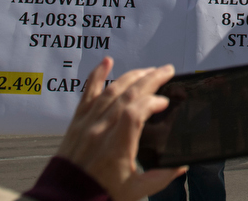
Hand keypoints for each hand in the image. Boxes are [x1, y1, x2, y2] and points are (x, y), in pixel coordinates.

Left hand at [53, 57, 184, 200]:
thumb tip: (182, 166)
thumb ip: (161, 177)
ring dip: (133, 76)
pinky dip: (97, 75)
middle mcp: (100, 131)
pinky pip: (87, 93)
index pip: (134, 113)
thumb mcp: (135, 190)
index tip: (165, 102)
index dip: (152, 102)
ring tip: (149, 70)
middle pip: (127, 95)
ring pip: (111, 90)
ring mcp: (88, 123)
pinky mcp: (78, 121)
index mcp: (116, 148)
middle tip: (167, 71)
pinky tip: (107, 62)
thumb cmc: (100, 194)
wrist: (65, 198)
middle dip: (150, 79)